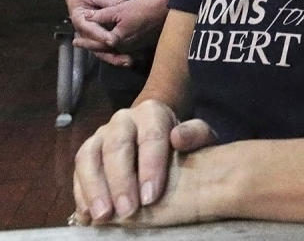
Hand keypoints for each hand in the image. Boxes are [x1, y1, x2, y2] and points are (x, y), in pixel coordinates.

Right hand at [61, 0, 130, 65]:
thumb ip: (108, 0)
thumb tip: (122, 3)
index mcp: (80, 20)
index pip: (91, 30)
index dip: (102, 36)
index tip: (112, 40)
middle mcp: (84, 31)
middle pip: (95, 46)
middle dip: (110, 54)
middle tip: (125, 59)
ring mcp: (90, 35)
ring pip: (100, 50)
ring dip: (114, 57)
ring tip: (128, 62)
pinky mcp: (97, 36)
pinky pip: (105, 47)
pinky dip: (115, 52)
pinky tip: (127, 57)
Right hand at [72, 100, 216, 225]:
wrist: (159, 131)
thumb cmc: (181, 140)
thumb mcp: (199, 135)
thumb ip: (196, 134)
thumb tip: (178, 139)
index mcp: (152, 112)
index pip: (150, 137)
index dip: (150, 167)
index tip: (151, 198)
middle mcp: (123, 120)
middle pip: (116, 147)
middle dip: (120, 182)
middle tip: (127, 211)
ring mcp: (101, 134)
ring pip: (90, 157)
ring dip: (94, 189)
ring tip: (102, 217)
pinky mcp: (87, 151)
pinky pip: (78, 170)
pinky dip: (81, 194)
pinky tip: (88, 216)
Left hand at [86, 0, 170, 57]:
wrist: (167, 7)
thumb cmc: (143, 7)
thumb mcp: (119, 8)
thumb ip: (101, 15)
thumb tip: (87, 16)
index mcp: (118, 39)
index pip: (98, 44)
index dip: (85, 42)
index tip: (75, 41)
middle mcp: (126, 46)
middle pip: (105, 50)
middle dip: (92, 46)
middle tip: (78, 43)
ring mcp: (136, 46)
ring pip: (114, 49)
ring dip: (102, 47)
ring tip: (92, 43)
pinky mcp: (142, 42)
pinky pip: (124, 47)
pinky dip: (114, 46)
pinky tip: (112, 40)